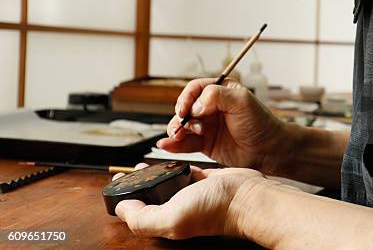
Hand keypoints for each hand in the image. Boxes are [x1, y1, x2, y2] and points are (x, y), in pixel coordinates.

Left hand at [112, 163, 268, 239]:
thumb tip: (121, 208)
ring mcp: (192, 193)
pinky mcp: (204, 179)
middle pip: (152, 196)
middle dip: (138, 184)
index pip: (139, 211)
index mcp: (168, 220)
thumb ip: (142, 217)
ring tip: (145, 165)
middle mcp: (179, 208)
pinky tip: (171, 159)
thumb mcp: (172, 217)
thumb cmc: (216, 209)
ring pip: (167, 183)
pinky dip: (176, 165)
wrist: (248, 196)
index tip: (117, 181)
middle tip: (128, 172)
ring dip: (155, 174)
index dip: (125, 198)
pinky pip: (185, 171)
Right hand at [156, 78, 286, 173]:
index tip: (184, 110)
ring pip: (182, 125)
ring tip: (176, 136)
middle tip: (182, 126)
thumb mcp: (242, 102)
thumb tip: (196, 105)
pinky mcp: (205, 144)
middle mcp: (211, 107)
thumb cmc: (260, 123)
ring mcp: (207, 126)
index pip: (195, 89)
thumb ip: (217, 96)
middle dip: (180, 116)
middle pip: (185, 107)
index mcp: (220, 91)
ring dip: (175, 130)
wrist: (269, 150)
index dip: (186, 98)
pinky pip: (185, 143)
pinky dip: (175, 144)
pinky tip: (167, 145)